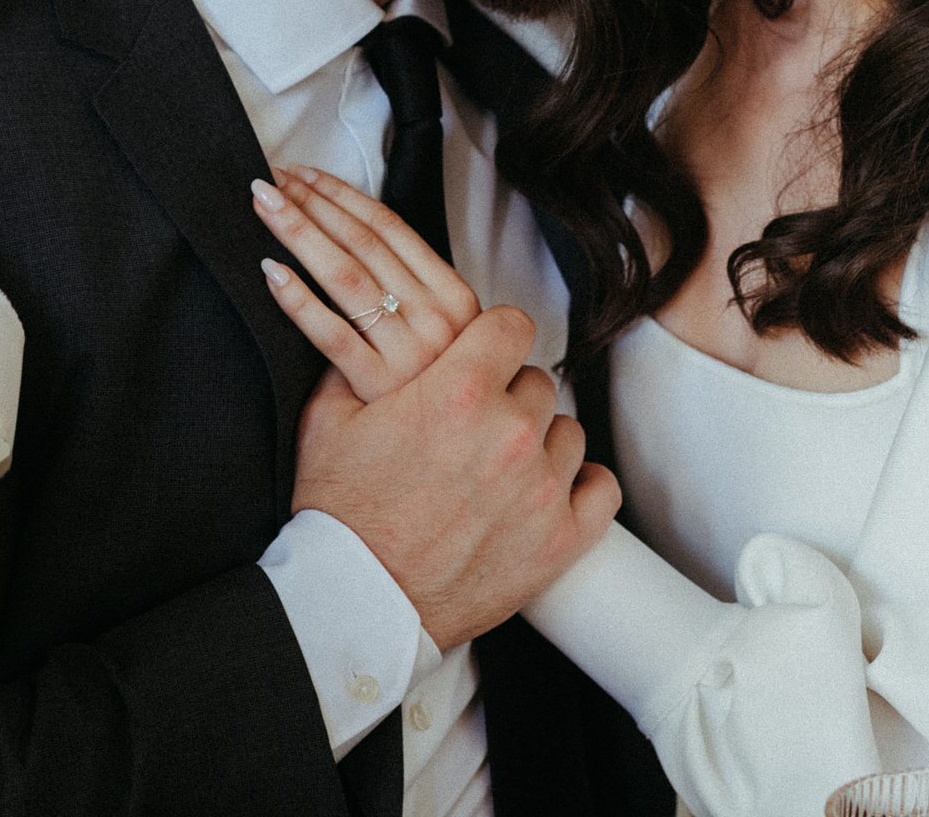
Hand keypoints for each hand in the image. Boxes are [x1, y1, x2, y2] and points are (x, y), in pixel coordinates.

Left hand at [253, 165, 479, 401]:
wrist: (443, 476)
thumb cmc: (438, 401)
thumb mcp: (447, 339)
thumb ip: (412, 294)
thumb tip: (351, 240)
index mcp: (456, 299)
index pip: (391, 228)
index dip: (343, 195)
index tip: (305, 174)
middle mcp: (437, 320)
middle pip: (363, 243)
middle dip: (313, 204)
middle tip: (273, 179)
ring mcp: (409, 353)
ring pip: (345, 277)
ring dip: (300, 233)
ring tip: (266, 207)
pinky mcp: (377, 388)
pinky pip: (330, 335)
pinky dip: (298, 300)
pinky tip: (271, 273)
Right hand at [292, 306, 620, 650]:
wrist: (356, 603)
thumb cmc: (340, 516)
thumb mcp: (328, 420)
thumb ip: (358, 362)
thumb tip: (372, 328)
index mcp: (459, 392)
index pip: (512, 326)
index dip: (493, 339)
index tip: (483, 357)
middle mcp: (509, 432)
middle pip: (536, 383)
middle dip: (507, 397)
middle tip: (474, 427)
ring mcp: (540, 488)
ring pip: (566, 432)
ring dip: (539, 442)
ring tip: (500, 466)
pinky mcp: (559, 540)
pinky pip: (601, 488)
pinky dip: (581, 485)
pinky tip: (549, 489)